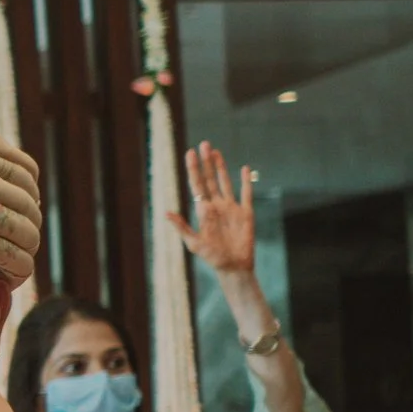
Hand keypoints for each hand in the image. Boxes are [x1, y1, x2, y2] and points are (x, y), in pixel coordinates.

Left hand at [167, 141, 257, 278]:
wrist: (233, 266)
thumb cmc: (211, 257)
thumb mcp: (193, 243)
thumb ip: (181, 226)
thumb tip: (166, 213)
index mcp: (203, 211)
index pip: (197, 185)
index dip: (194, 169)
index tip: (190, 153)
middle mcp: (216, 206)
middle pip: (210, 179)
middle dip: (207, 162)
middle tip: (204, 144)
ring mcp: (231, 208)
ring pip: (225, 182)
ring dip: (221, 167)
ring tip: (216, 152)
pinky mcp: (246, 213)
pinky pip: (246, 193)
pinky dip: (246, 181)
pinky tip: (244, 168)